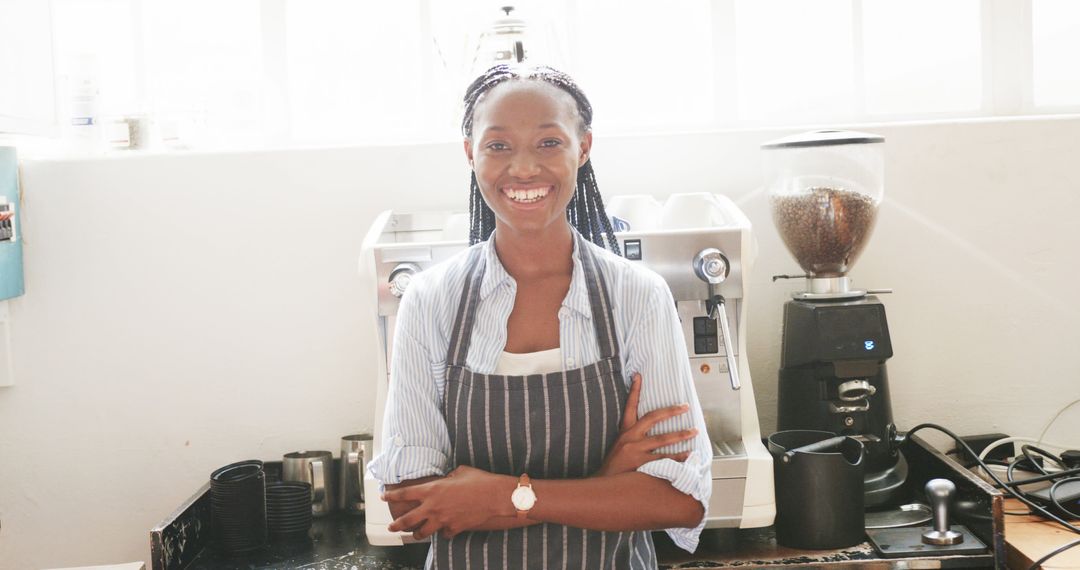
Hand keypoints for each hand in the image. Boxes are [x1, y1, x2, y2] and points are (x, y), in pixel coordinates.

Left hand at [383, 465, 514, 539]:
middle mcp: (433, 506)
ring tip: (413, 534)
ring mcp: (443, 520)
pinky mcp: (454, 528)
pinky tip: (445, 530)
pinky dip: (444, 533)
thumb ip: (448, 477)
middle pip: (407, 519)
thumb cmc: (479, 481)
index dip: (392, 496)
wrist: (495, 496)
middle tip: (391, 527)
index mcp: (432, 490)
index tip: (384, 497)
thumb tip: (446, 479)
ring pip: (422, 532)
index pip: (405, 494)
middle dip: (396, 524)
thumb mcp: (459, 471)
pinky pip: (444, 534)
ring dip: (416, 533)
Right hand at [595, 373, 697, 476]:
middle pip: (653, 418)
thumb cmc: (613, 467)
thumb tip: (646, 432)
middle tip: (685, 407)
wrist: (602, 484)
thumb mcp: (619, 447)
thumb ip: (631, 438)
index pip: (629, 406)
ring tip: (694, 431)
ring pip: (662, 439)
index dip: (634, 390)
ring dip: (680, 435)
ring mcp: (636, 451)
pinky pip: (664, 459)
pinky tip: (689, 456)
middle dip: (671, 411)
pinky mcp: (641, 464)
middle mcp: (630, 438)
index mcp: (624, 431)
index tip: (638, 376)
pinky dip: (678, 457)